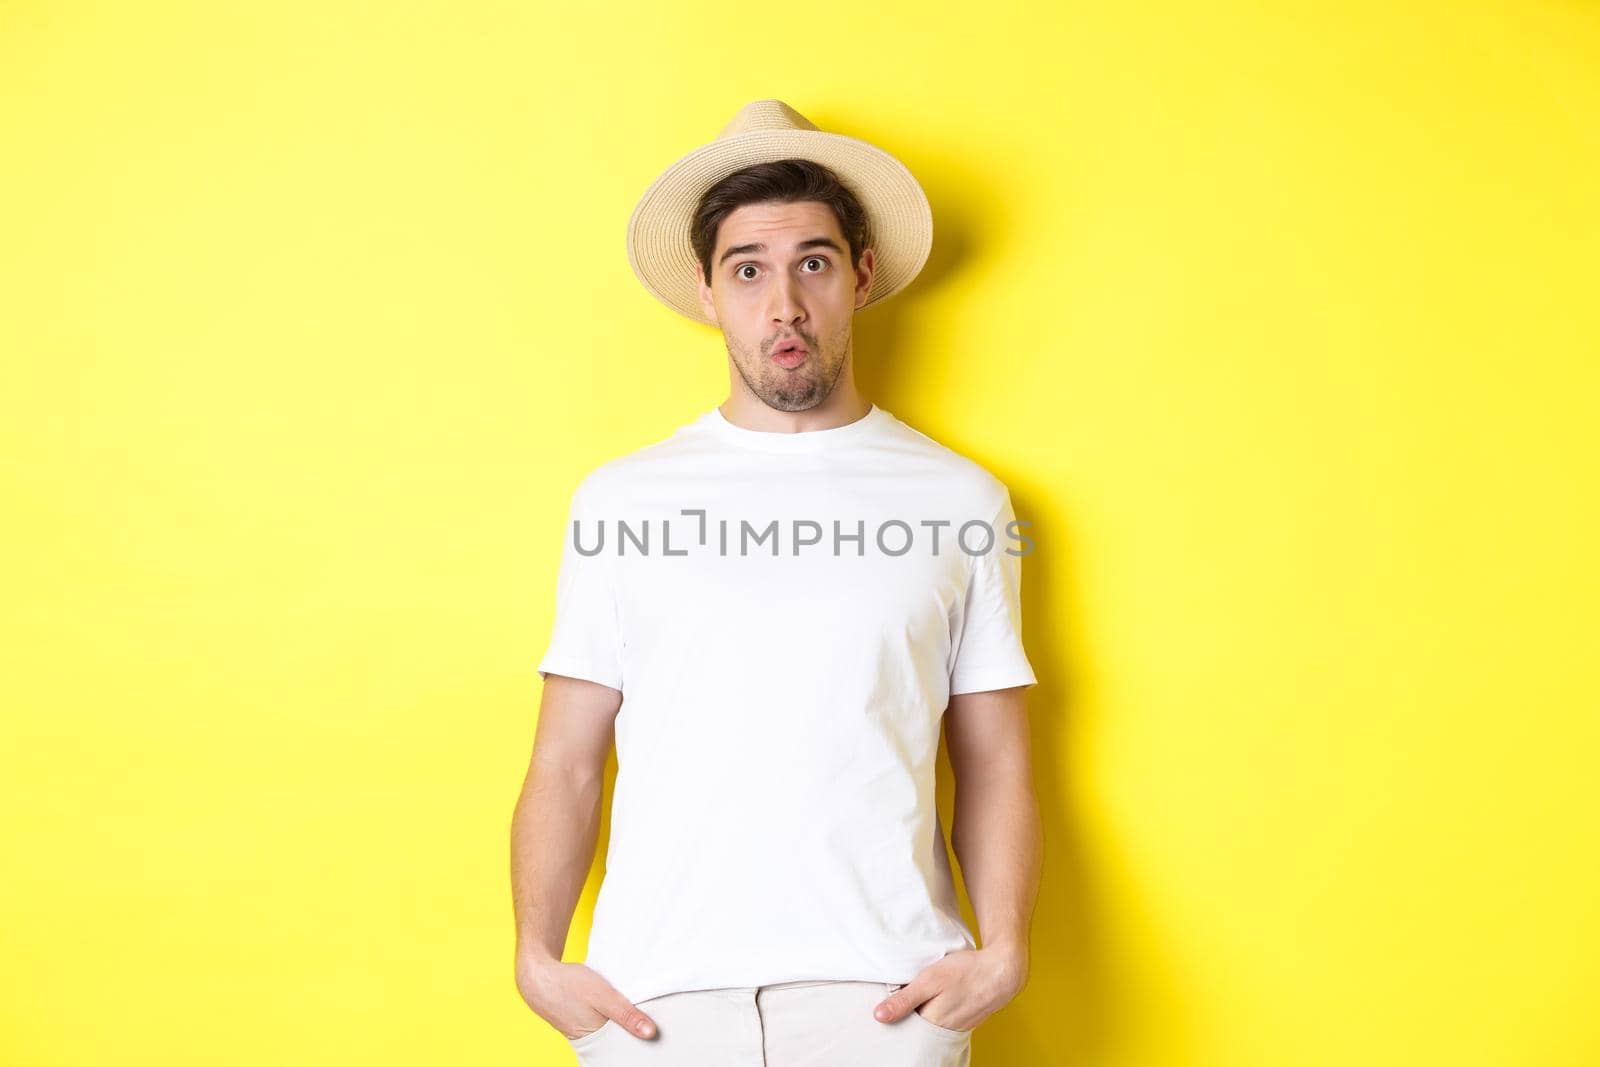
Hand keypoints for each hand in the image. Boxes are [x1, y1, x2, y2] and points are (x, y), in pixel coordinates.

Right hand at [514, 950, 657, 1041]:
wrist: (536, 975)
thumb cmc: (568, 984)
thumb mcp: (604, 995)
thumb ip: (626, 1014)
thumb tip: (651, 1034)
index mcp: (596, 1039)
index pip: (624, 1045)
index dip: (639, 1038)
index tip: (656, 1032)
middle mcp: (587, 1039)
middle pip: (616, 1038)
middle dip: (630, 1030)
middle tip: (646, 1017)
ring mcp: (579, 1030)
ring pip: (606, 1028)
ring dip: (617, 1020)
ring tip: (631, 1009)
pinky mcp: (575, 1020)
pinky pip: (597, 1021)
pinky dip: (605, 1015)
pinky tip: (610, 1004)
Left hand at [871, 945, 1028, 1032]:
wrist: (1003, 970)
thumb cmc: (966, 971)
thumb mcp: (930, 980)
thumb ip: (904, 999)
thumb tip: (878, 1016)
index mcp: (932, 1023)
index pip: (904, 1028)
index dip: (894, 1018)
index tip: (884, 1009)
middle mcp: (945, 1031)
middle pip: (918, 1029)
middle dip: (909, 1019)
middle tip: (899, 1002)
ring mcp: (958, 1027)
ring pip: (932, 1025)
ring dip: (924, 1014)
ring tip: (919, 1000)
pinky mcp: (967, 1020)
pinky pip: (946, 1022)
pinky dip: (939, 1013)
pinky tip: (937, 1001)